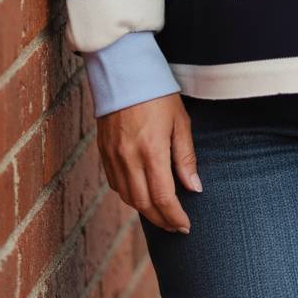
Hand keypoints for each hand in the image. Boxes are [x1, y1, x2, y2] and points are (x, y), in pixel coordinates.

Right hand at [95, 92, 201, 233]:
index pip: (163, 197)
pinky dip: (129, 195)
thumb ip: (185, 156)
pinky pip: (115, 184)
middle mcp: (128, 158)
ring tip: (162, 214)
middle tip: (176, 226)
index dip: (175, 216)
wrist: (124, 71)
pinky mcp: (103, 152)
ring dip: (145, 210)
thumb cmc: (158, 92)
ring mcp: (113, 156)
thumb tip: (194, 188)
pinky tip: (142, 193)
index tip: (186, 225)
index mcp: (151, 151)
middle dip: (161, 220)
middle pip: (144, 204)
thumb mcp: (180, 121)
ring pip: (128, 197)